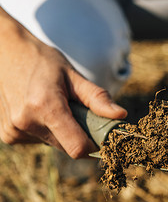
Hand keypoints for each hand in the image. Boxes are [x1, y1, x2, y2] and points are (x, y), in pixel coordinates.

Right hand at [0, 7, 126, 157]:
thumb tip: (121, 115)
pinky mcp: (8, 136)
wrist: (6, 53)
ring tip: (54, 105)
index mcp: (45, 107)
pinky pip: (39, 141)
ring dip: (61, 131)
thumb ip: (98, 98)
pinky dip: (46, 130)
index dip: (94, 146)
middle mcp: (26, 123)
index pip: (77, 148)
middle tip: (77, 111)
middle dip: (79, 134)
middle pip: (67, 146)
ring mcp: (13, 131)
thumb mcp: (73, 76)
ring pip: (54, 144)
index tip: (103, 136)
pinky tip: (40, 110)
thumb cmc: (43, 61)